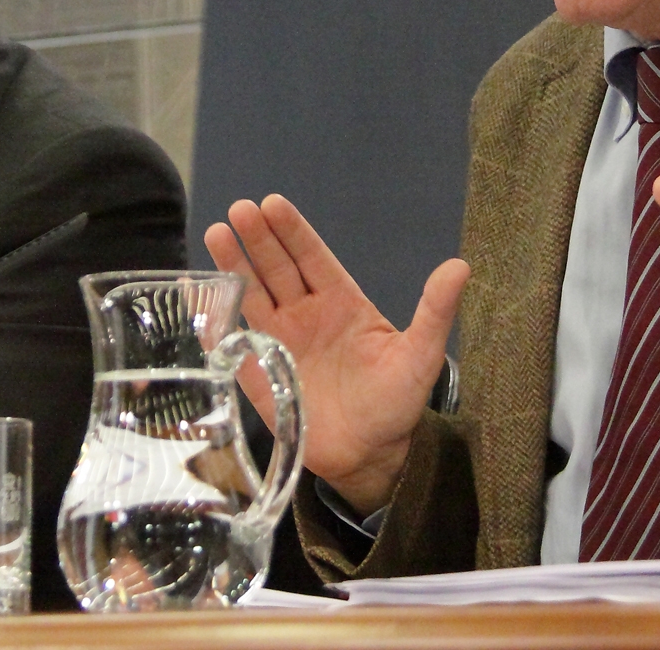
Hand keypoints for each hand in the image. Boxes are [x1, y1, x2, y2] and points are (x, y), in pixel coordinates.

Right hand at [205, 194, 470, 515]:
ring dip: (233, 265)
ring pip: (252, 294)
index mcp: (340, 302)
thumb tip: (461, 266)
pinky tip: (198, 296)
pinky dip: (215, 319)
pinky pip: (234, 341)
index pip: (312, 258)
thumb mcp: (421, 355)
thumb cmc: (397, 402)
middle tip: (240, 209)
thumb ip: (435, 311)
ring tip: (216, 232)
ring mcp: (279, 341)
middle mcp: (305, 314)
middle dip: (258, 238)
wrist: (370, 455)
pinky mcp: (259, 373)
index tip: (273, 204)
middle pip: (277, 267)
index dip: (293, 232)